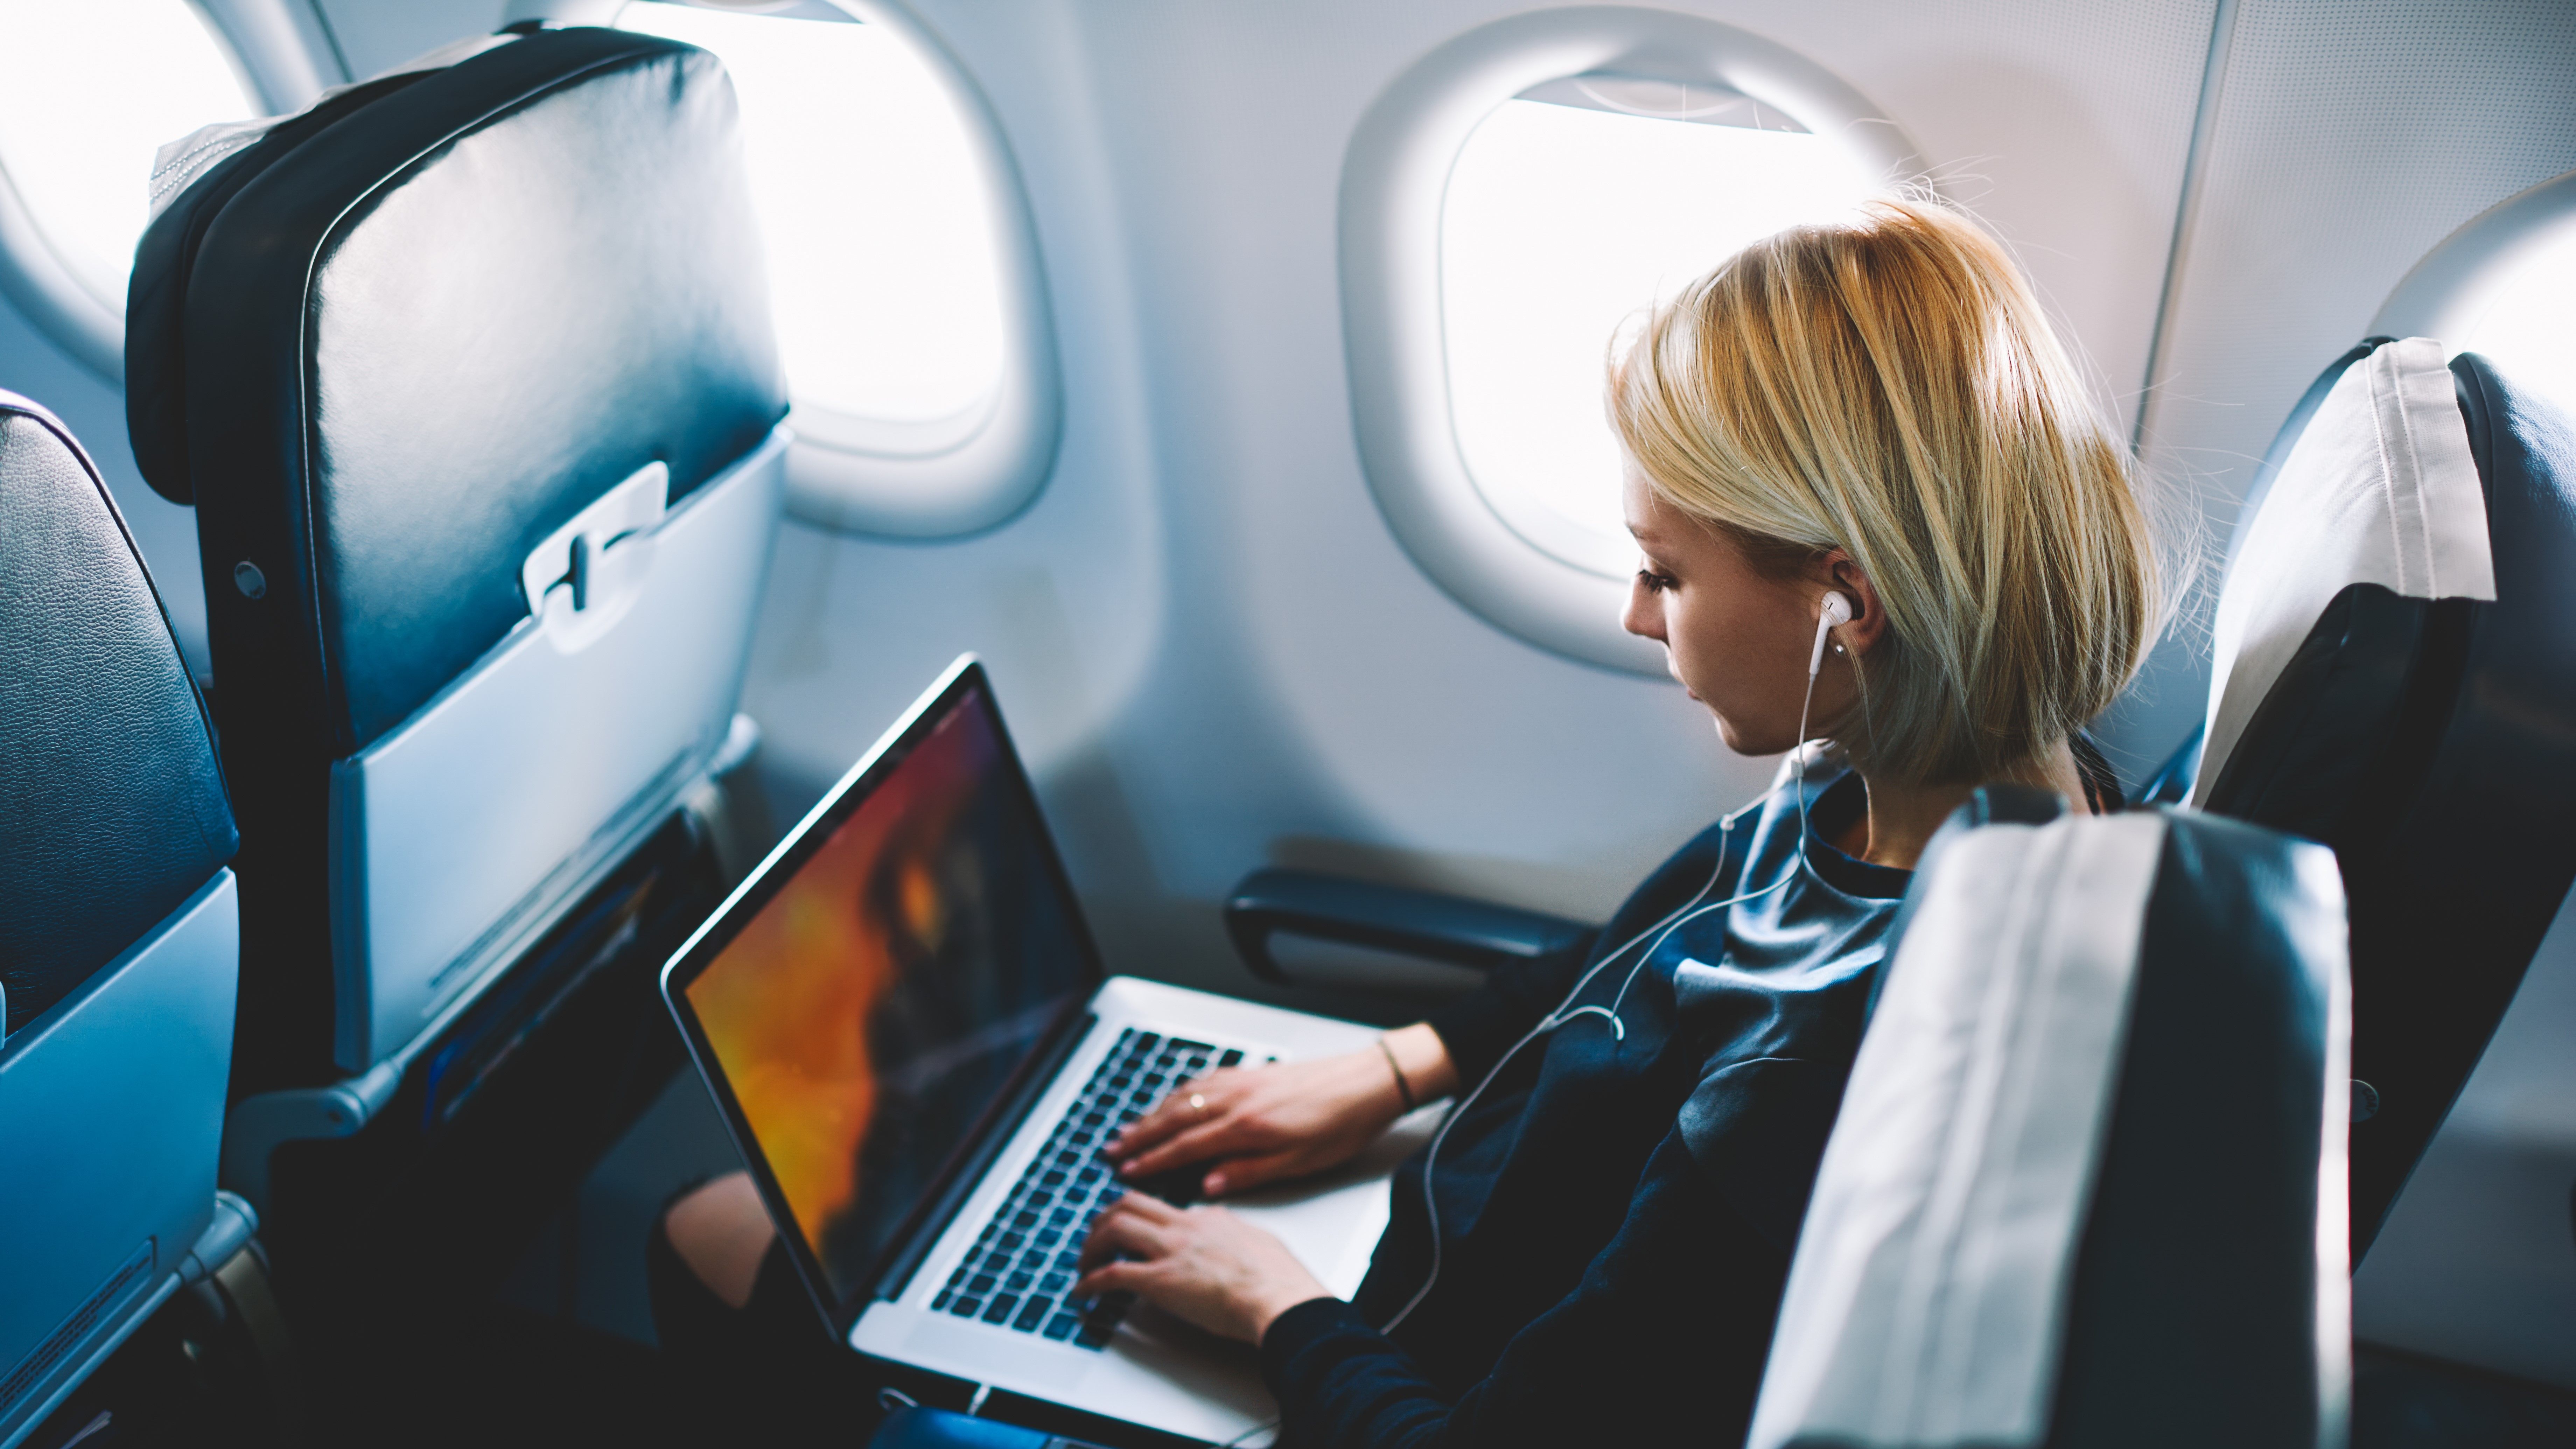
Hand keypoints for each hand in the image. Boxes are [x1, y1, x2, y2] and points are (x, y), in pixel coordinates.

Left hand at [1074, 1191, 1329, 1343]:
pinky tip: (1082, 1292)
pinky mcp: (1160, 1280)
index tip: (1132, 1229)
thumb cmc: (1277, 1278)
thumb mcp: (1257, 1240)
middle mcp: (1184, 1226)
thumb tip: (1229, 1233)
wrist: (1279, 1298)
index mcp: (1208, 1217)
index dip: (1141, 1217)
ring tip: (1083, 1263)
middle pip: (1129, 1204)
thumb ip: (1235, 1233)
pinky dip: (1090, 1282)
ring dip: (1091, 1245)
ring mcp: (1170, 1251)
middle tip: (1095, 1236)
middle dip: (1105, 1218)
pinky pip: (1113, 1274)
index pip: (1163, 1207)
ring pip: (1114, 1228)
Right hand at [1106, 1025, 1456, 1197]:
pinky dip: (1179, 1091)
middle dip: (1139, 1136)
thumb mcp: (1298, 1163)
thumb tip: (1207, 1186)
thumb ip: (1248, 1172)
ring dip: (1153, 1113)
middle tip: (1111, 1149)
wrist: (1367, 1081)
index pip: (1186, 1147)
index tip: (1127, 1172)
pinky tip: (1173, 1097)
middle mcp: (1237, 1099)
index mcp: (1246, 1127)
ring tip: (1130, 1127)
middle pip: (1175, 1119)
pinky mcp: (1253, 1072)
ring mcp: (1242, 1081)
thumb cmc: (1340, 1125)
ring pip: (1184, 1097)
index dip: (1153, 1161)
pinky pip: (1203, 1080)